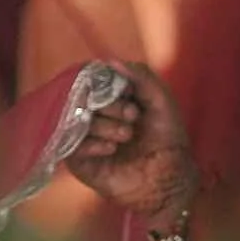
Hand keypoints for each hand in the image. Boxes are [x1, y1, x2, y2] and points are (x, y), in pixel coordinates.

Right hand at [63, 66, 197, 227]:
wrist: (169, 180)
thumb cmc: (168, 140)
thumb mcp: (161, 101)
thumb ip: (142, 77)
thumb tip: (109, 61)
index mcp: (111, 99)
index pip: (93, 79)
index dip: (107, 83)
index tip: (129, 94)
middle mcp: (94, 115)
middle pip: (82, 97)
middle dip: (110, 106)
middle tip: (132, 117)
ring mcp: (83, 137)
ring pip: (77, 120)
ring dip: (104, 126)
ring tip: (125, 137)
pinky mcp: (77, 159)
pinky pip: (70, 143)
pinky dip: (91, 143)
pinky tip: (110, 149)